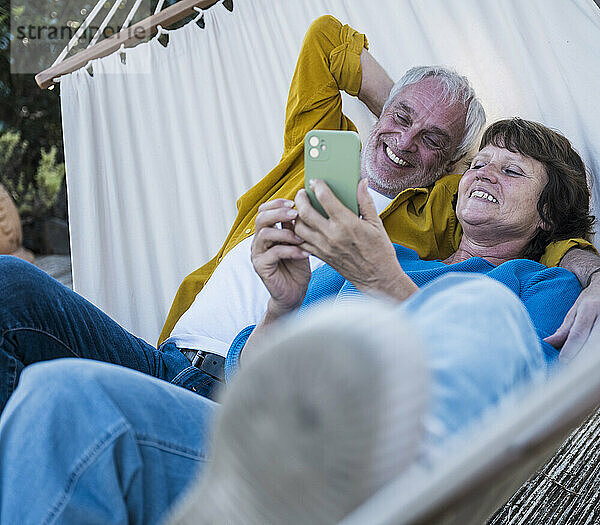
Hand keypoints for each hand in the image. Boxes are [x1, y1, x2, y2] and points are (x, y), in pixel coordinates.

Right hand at [251, 198, 310, 319]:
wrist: (293, 293)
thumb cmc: (296, 267)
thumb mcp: (298, 243)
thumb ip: (295, 228)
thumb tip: (302, 206)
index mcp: (265, 233)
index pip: (263, 211)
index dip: (276, 203)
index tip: (294, 202)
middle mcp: (258, 242)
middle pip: (260, 218)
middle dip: (279, 213)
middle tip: (295, 213)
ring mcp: (257, 254)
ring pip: (264, 234)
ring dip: (285, 233)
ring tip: (301, 237)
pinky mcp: (261, 267)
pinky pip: (274, 253)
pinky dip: (290, 251)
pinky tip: (303, 253)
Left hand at [294, 178, 416, 300]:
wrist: (377, 278)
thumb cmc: (380, 251)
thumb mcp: (376, 224)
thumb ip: (365, 201)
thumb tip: (361, 182)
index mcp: (347, 223)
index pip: (325, 198)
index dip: (318, 186)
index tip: (316, 181)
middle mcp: (332, 235)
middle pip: (305, 212)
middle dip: (300, 198)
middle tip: (302, 193)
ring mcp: (324, 247)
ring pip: (298, 228)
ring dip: (296, 216)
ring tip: (300, 209)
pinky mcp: (321, 256)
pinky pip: (302, 243)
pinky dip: (298, 233)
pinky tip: (303, 226)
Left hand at [545, 275, 599, 361]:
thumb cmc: (590, 300)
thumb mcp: (575, 310)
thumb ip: (564, 329)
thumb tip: (547, 343)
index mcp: (590, 308)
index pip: (579, 333)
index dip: (570, 349)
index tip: (562, 360)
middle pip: (592, 343)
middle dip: (581, 357)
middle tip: (570, 368)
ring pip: (598, 347)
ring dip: (589, 358)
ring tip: (579, 367)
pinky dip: (594, 356)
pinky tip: (587, 361)